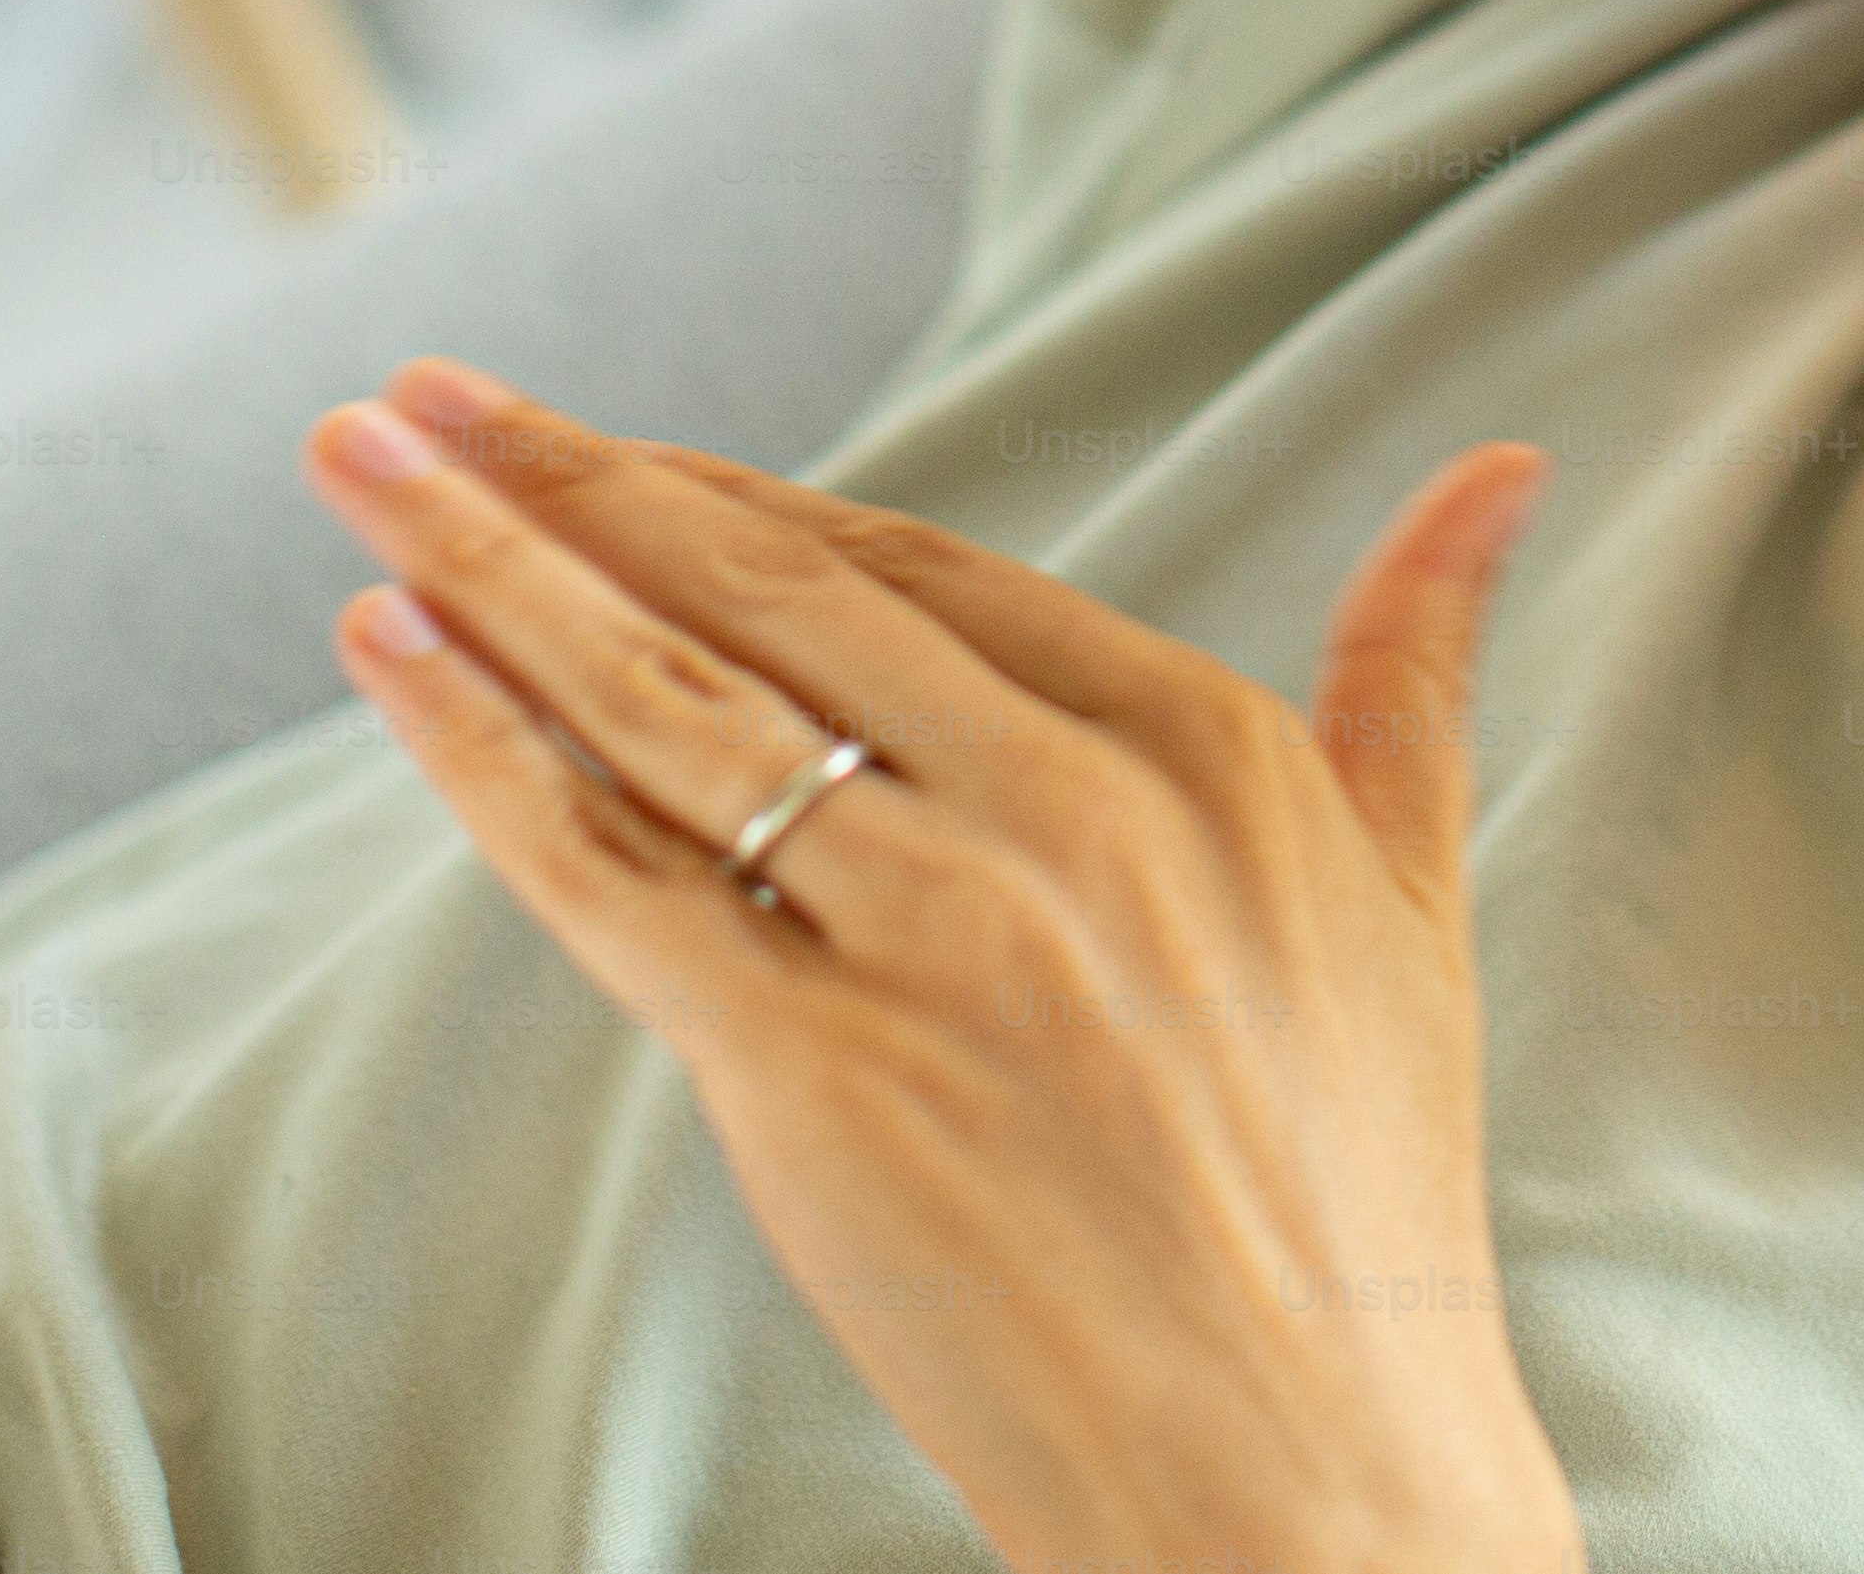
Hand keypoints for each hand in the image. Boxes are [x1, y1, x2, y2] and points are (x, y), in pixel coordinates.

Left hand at [304, 357, 1582, 1573]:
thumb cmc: (1358, 1195)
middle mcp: (1061, 810)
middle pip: (760, 600)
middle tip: (414, 396)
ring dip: (486, 562)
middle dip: (559, 478)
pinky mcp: (817, 1070)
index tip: (585, 434)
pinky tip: (387, 644)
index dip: (722, 490)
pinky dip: (480, 745)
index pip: (907, 570)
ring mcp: (934, 936)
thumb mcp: (1415, 888)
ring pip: (664, 700)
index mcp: (1197, 745)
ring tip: (362, 458)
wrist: (1309, 1468)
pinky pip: (611, 869)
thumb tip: (1501, 469)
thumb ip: (1416, 660)